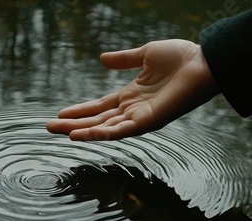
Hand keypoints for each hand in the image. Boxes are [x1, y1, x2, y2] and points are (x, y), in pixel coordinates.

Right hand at [46, 39, 220, 140]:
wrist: (204, 61)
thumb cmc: (181, 57)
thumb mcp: (145, 54)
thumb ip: (124, 59)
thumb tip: (101, 59)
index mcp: (131, 94)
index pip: (100, 106)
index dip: (80, 110)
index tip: (60, 114)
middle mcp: (133, 109)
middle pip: (97, 120)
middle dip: (72, 124)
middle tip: (48, 128)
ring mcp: (140, 117)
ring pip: (104, 128)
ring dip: (80, 131)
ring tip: (58, 132)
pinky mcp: (148, 121)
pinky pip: (120, 131)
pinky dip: (100, 134)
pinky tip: (81, 135)